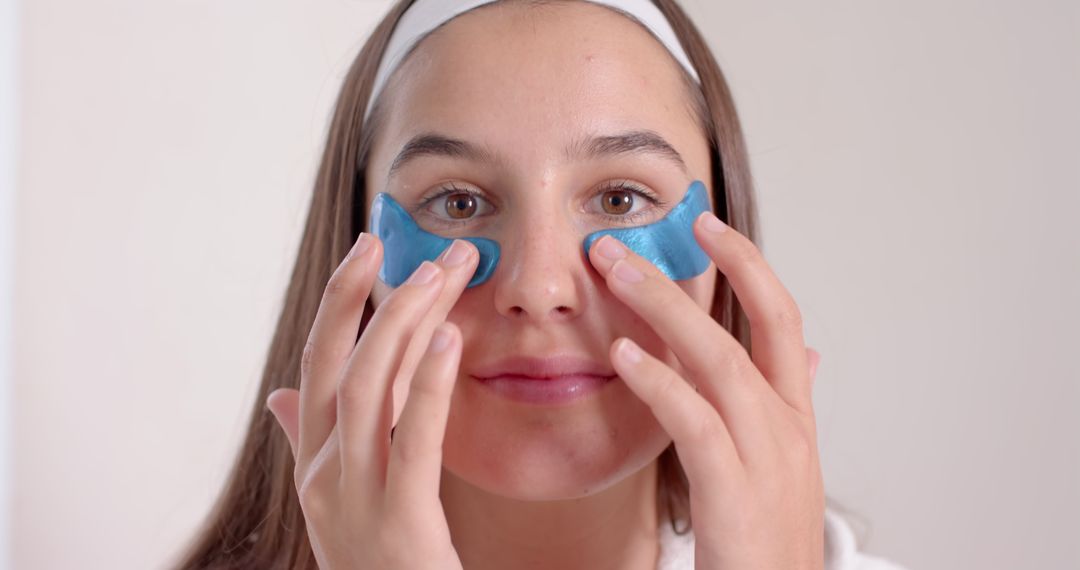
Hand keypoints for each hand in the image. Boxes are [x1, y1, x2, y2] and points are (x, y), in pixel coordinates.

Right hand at [266, 235, 478, 569]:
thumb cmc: (378, 562)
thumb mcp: (338, 500)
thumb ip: (311, 444)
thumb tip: (281, 396)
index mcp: (314, 460)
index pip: (319, 362)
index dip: (341, 301)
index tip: (370, 248)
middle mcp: (323, 472)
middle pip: (342, 363)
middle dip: (382, 297)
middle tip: (434, 250)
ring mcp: (353, 497)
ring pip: (368, 389)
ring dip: (405, 323)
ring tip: (444, 275)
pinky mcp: (399, 522)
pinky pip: (410, 441)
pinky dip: (427, 385)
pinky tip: (450, 338)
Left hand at [587, 211, 826, 569]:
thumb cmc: (763, 543)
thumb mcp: (777, 468)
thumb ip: (775, 409)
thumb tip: (803, 356)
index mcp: (794, 418)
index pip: (780, 320)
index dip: (747, 266)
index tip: (704, 224)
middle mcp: (788, 430)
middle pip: (750, 327)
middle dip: (692, 275)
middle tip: (624, 244)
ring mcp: (768, 462)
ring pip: (722, 363)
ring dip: (665, 310)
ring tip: (615, 275)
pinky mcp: (737, 497)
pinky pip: (697, 425)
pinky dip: (661, 383)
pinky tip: (624, 358)